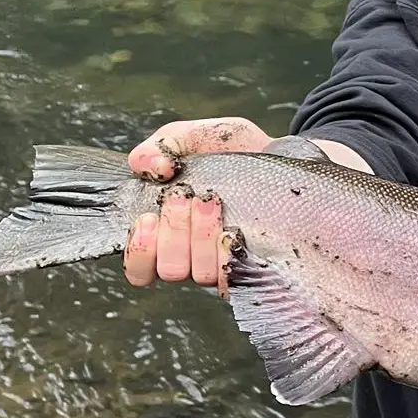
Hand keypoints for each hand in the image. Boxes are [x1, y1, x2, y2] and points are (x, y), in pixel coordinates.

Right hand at [123, 117, 269, 293]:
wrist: (279, 156)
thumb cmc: (230, 150)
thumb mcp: (191, 137)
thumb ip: (160, 146)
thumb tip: (148, 167)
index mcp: (166, 232)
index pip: (137, 269)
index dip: (138, 250)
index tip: (148, 218)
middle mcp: (191, 256)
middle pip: (169, 269)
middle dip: (175, 231)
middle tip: (189, 197)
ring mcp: (222, 265)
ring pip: (199, 274)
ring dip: (201, 236)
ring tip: (214, 201)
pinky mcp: (252, 270)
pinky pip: (232, 281)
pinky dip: (228, 255)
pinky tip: (234, 231)